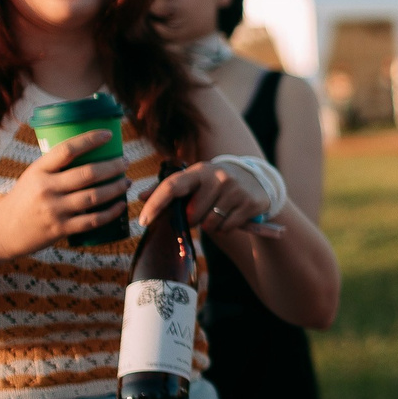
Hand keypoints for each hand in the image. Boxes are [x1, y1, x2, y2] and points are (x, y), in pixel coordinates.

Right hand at [0, 136, 129, 260]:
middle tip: (125, 162)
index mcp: (38, 170)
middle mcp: (46, 188)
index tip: (108, 135)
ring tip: (126, 182)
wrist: (2, 231)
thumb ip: (55, 169)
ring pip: (94, 196)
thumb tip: (88, 155)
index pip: (67, 149)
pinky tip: (120, 206)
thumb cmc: (23, 200)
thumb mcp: (32, 177)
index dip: (90, 140)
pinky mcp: (60, 229)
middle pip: (88, 173)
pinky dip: (110, 212)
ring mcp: (53, 210)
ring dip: (116, 188)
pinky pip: (92, 220)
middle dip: (113, 166)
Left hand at [136, 159, 286, 240]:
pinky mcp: (249, 203)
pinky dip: (225, 228)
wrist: (257, 180)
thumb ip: (168, 188)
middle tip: (201, 212)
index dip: (156, 203)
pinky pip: (226, 227)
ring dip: (209, 226)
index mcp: (199, 171)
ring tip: (218, 213)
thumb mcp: (195, 180)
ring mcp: (235, 190)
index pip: (172, 186)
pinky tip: (230, 216)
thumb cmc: (215, 183)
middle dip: (192, 220)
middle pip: (192, 214)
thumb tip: (140, 196)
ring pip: (209, 224)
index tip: (143, 220)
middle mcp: (218, 177)